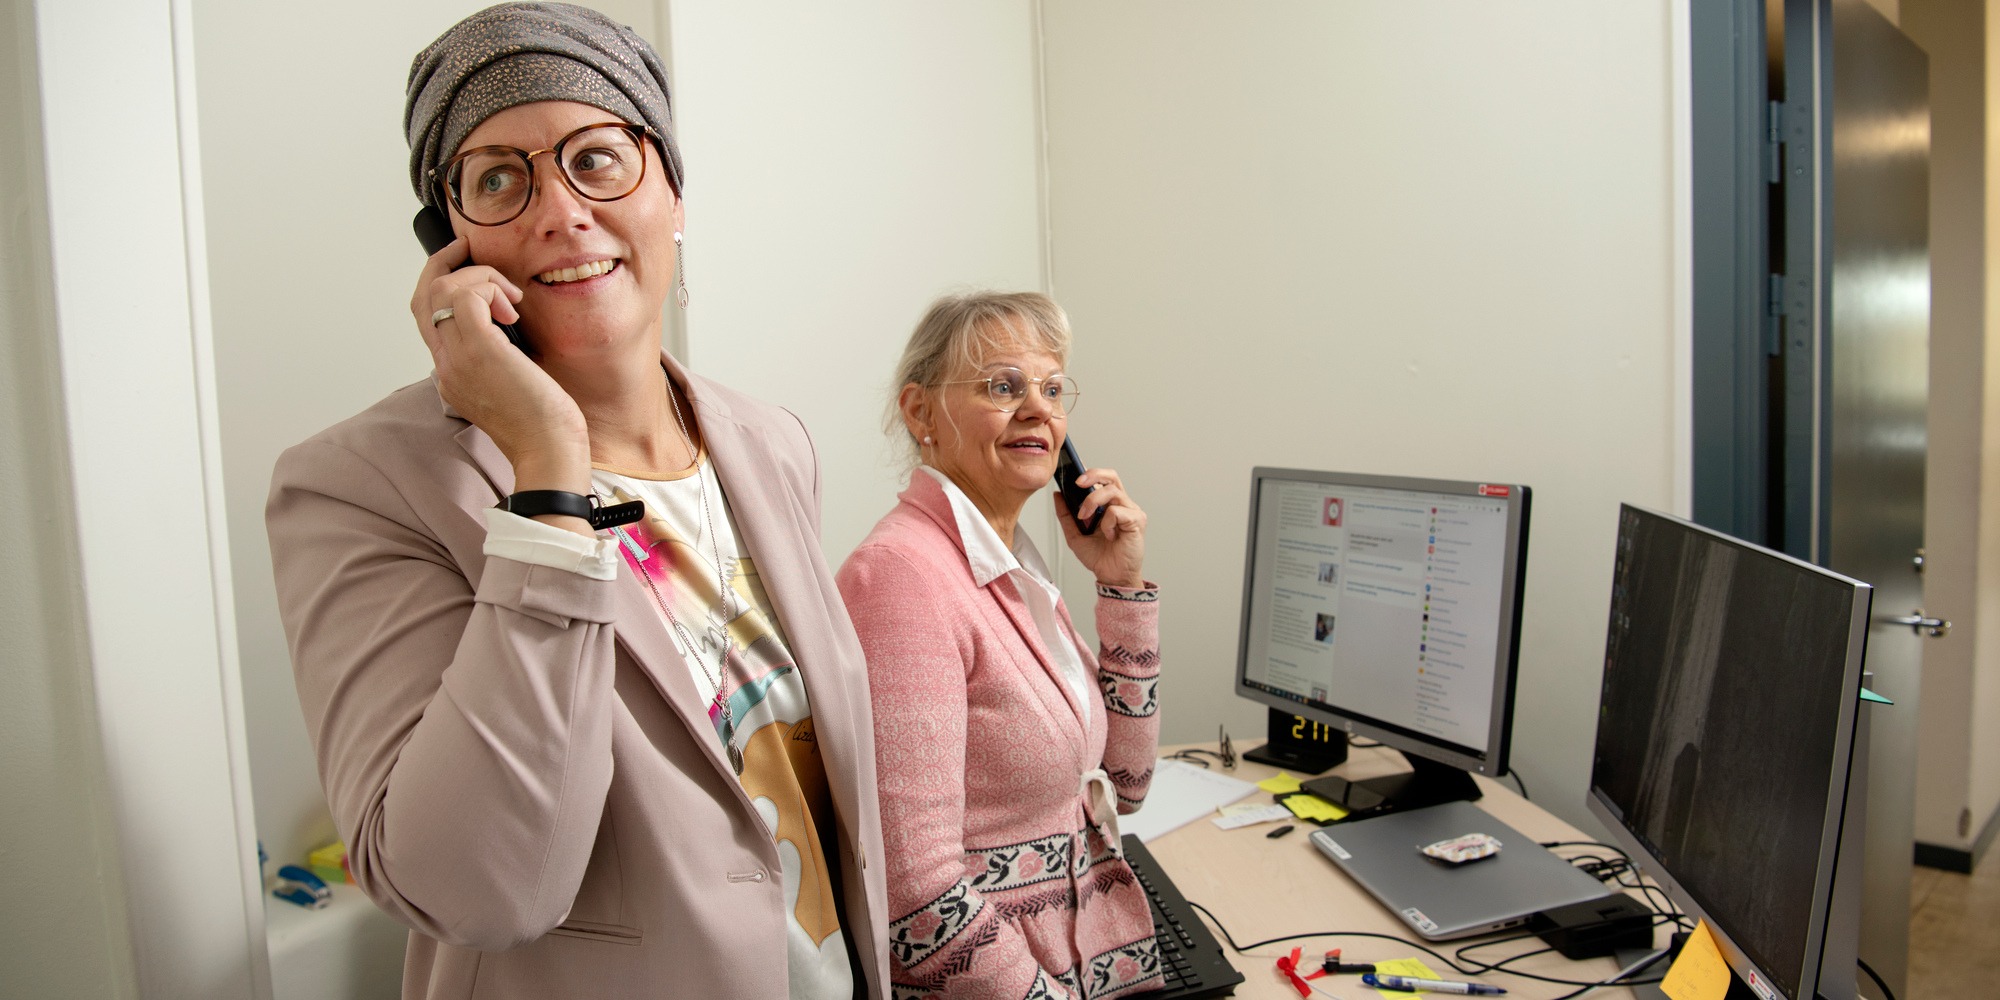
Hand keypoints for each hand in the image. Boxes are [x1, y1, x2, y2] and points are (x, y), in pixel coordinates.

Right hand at [411, 238, 588, 492]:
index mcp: (451, 373)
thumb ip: (500, 356)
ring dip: (478, 278)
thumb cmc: (543, 424)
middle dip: (444, 264)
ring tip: (511, 299)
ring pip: (440, 290)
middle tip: (470, 249)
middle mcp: (445, 365)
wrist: (549, 452)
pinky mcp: (479, 349)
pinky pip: (464, 295)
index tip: (466, 265)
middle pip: (422, 298)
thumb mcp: (513, 384)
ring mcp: (456, 358)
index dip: (441, 283)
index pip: (427, 317)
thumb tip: (508, 324)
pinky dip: (488, 287)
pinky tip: (512, 306)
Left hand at [1055, 466, 1146, 589]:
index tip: (1072, 471)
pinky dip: (1106, 522)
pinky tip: (1108, 535)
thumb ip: (1066, 516)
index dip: (1089, 471)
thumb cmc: (1100, 558)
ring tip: (1085, 518)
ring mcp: (1131, 511)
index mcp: (1109, 505)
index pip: (1102, 479)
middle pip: (1111, 476)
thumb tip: (1057, 495)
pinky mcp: (1137, 520)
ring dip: (1093, 501)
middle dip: (1092, 475)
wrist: (1112, 577)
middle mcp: (1122, 504)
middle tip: (1077, 483)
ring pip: (1112, 491)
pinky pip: (1117, 511)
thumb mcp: (1074, 535)